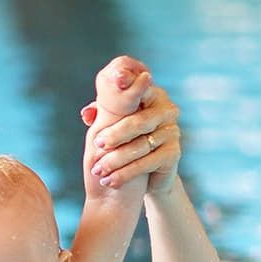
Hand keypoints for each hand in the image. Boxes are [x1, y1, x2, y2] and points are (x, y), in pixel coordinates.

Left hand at [81, 56, 182, 196]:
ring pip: (140, 145)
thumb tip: (86, 114)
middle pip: (138, 121)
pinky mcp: (174, 153)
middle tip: (97, 145)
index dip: (128, 82)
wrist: (143, 178)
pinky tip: (111, 180)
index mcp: (150, 95)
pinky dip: (126, 173)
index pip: (138, 88)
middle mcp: (166, 109)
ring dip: (116, 159)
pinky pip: (147, 162)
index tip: (118, 80)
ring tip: (97, 169)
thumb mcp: (111, 125)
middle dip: (115, 134)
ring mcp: (172, 131)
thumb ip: (102, 113)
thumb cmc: (124, 143)